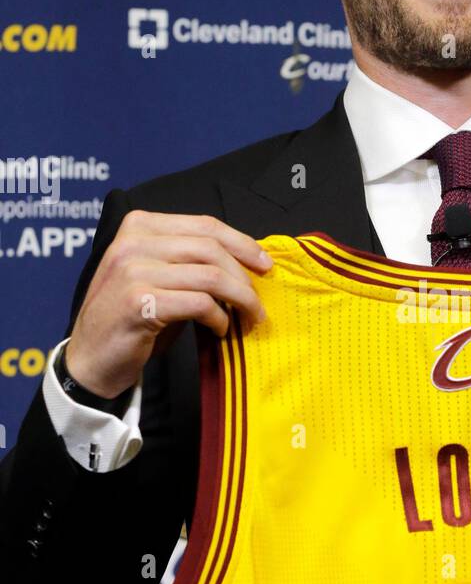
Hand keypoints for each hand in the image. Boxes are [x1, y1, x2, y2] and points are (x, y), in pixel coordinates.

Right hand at [65, 212, 271, 399]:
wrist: (91, 358)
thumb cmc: (132, 317)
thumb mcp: (157, 275)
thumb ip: (189, 260)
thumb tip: (246, 259)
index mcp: (139, 226)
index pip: (205, 225)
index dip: (242, 243)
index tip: (265, 264)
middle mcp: (133, 242)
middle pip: (211, 249)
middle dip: (244, 276)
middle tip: (258, 302)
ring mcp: (133, 271)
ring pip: (211, 276)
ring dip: (240, 300)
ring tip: (248, 319)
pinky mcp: (139, 303)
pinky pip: (199, 304)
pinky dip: (219, 318)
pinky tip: (220, 329)